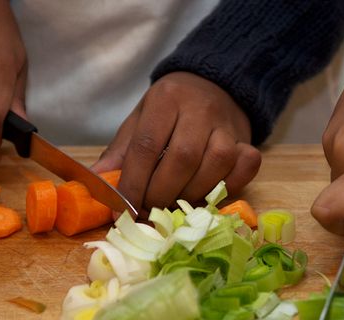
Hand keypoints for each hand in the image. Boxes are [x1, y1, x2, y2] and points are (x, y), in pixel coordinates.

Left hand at [92, 72, 260, 212]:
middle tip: (147, 211)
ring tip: (174, 204)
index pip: (146, 146)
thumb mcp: (140, 119)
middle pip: (182, 158)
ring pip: (216, 164)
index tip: (122, 210)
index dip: (132, 184)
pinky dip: (229, 184)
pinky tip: (209, 191)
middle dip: (160, 194)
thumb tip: (96, 182)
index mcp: (165, 100)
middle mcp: (199, 109)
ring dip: (192, 194)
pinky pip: (245, 165)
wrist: (214, 84)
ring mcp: (227, 125)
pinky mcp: (247, 139)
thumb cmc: (171, 109)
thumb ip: (121, 152)